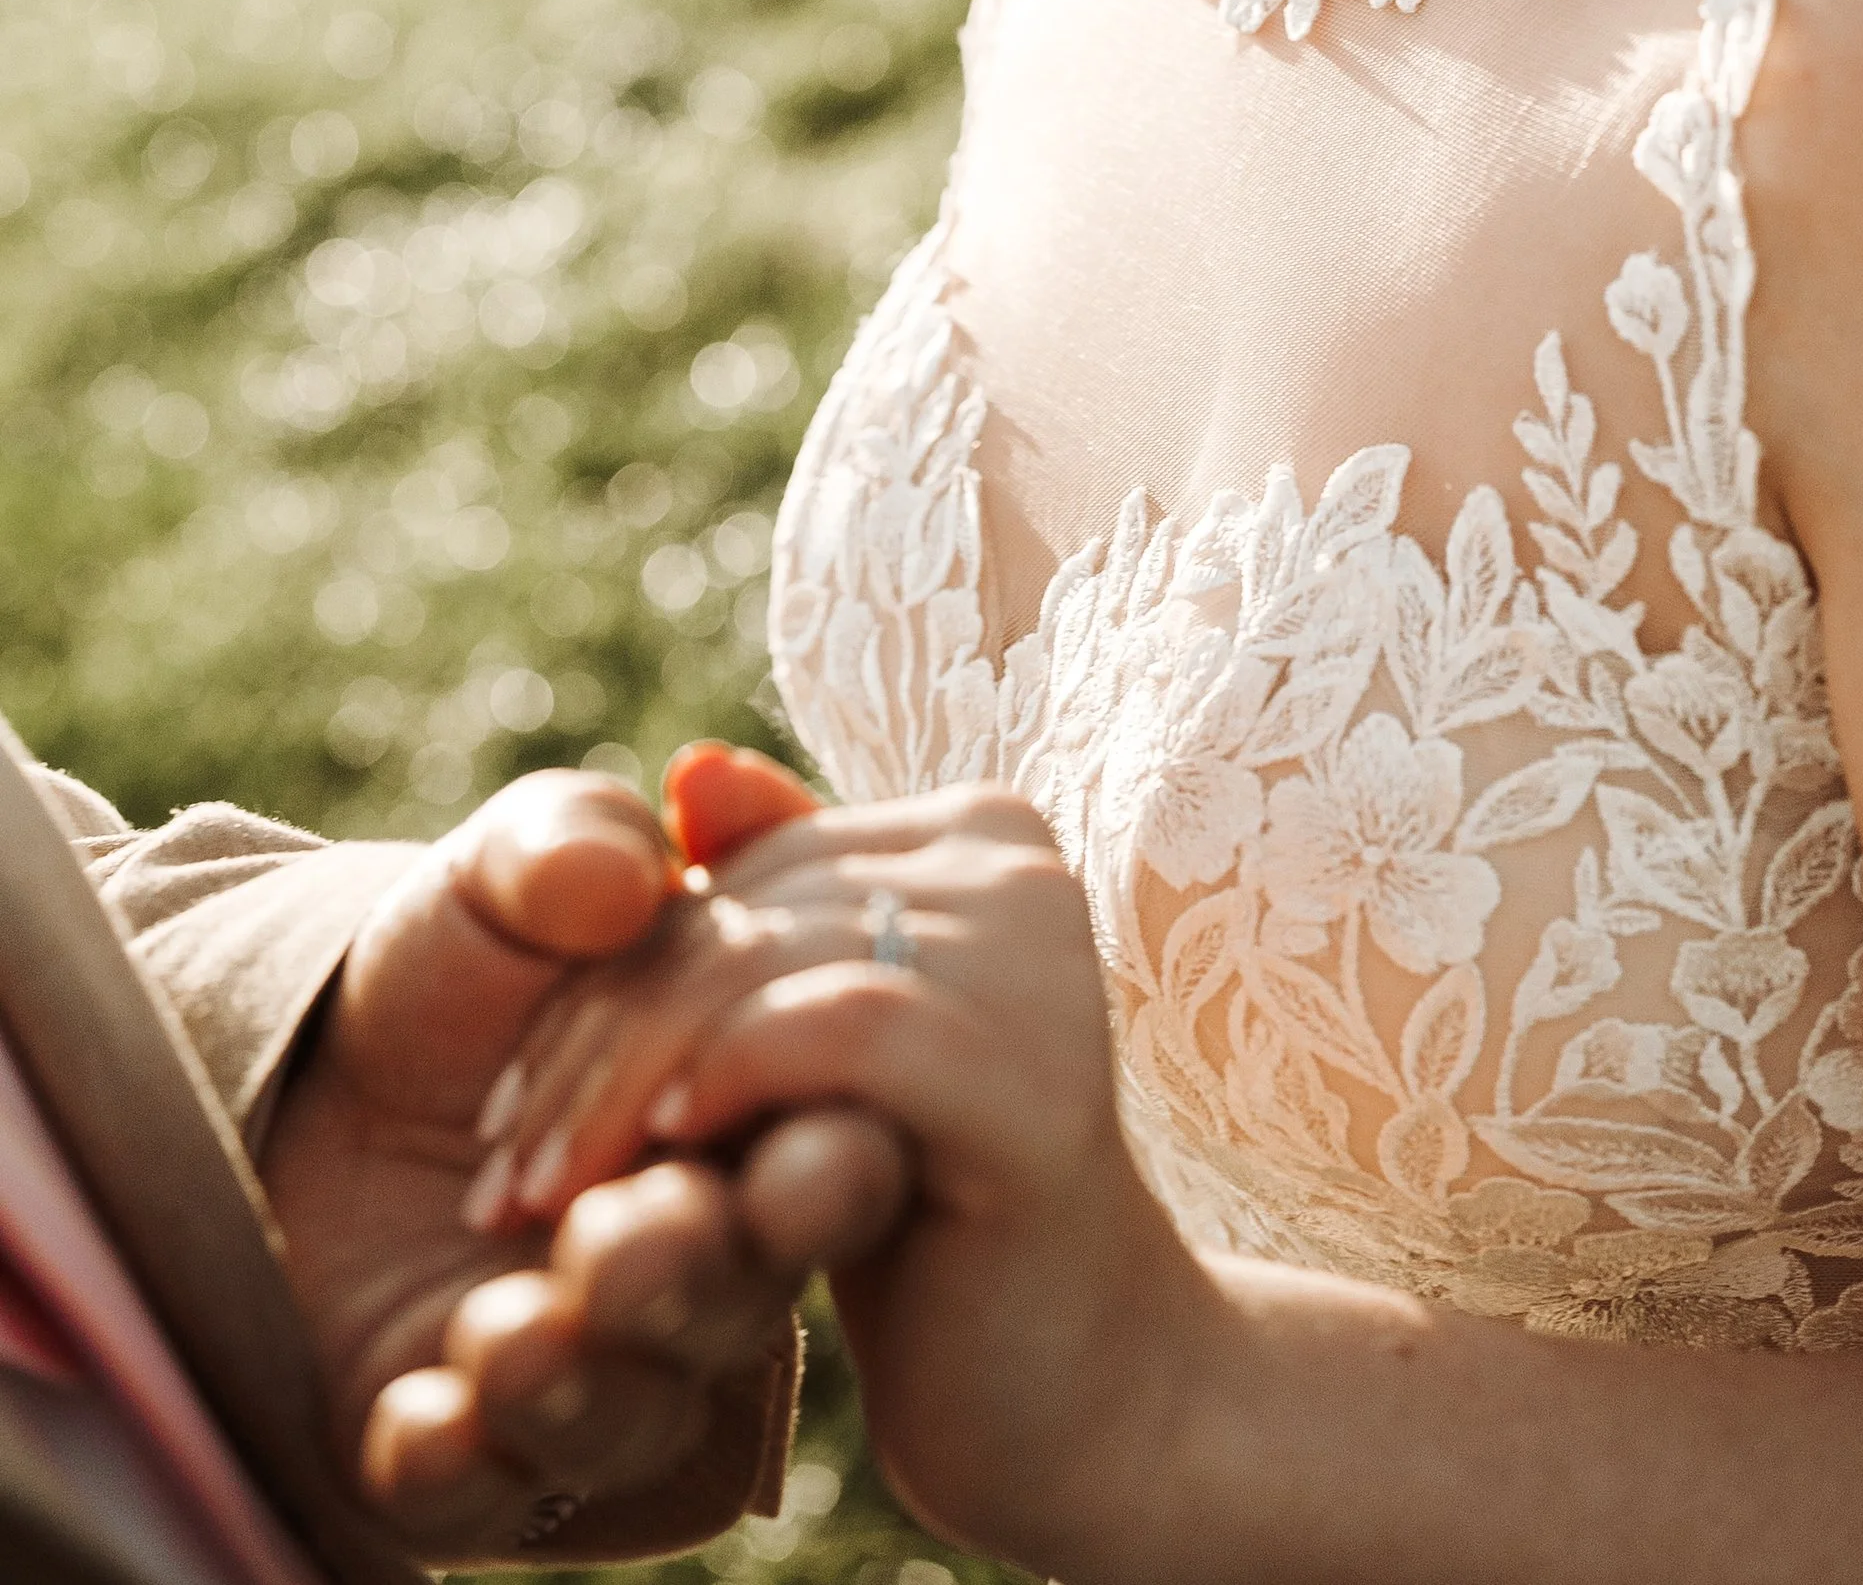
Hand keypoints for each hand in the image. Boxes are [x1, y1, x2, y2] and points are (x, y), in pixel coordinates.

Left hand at [259, 768, 814, 1565]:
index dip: (800, 1153)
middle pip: (739, 1284)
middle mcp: (701, 1254)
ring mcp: (602, 1364)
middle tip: (613, 1243)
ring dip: (583, 1374)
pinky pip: (488, 1491)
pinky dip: (463, 1456)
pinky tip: (421, 1414)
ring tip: (507, 1330)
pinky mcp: (481, 1452)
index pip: (823, 1143)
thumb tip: (644, 851)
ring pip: (633, 1409)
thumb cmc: (453, 970)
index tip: (721, 1130)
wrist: (296, 1085)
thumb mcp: (501, 879)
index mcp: (752, 1118)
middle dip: (689, 1268)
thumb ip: (572, 844)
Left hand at [475, 781, 1217, 1576]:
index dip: (605, 976)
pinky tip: (662, 1158)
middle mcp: (1015, 861)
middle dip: (596, 1039)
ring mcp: (1035, 956)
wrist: (1067, 1388)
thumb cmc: (930, 1218)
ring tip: (539, 1193)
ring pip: (766, 966)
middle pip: (743, 913)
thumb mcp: (821, 1051)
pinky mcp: (1031, 1071)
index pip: (741, 870)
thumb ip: (773, 911)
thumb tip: (692, 771)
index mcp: (976, 829)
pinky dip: (728, 1081)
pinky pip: (837, 1031)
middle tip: (498, 1166)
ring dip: (624, 1084)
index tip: (504, 1103)